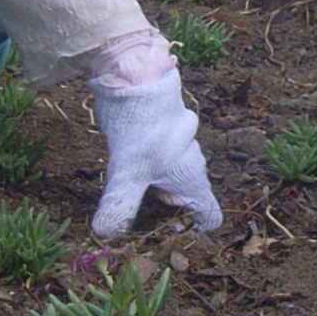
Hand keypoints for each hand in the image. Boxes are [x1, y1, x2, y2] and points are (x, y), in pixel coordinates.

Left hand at [89, 61, 221, 236]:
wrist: (140, 81)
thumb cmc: (143, 130)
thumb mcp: (128, 173)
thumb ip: (120, 206)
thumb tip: (105, 234)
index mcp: (192, 180)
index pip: (210, 217)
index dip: (193, 231)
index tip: (167, 233)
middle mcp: (191, 167)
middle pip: (187, 202)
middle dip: (165, 214)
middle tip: (136, 217)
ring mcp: (179, 150)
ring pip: (172, 180)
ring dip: (153, 191)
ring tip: (127, 191)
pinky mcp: (163, 137)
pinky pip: (159, 163)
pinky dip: (146, 171)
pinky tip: (123, 167)